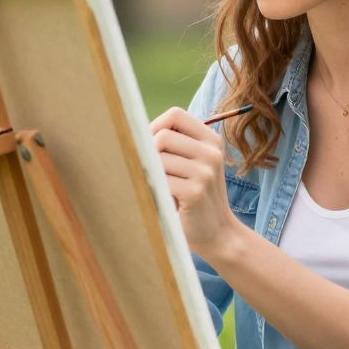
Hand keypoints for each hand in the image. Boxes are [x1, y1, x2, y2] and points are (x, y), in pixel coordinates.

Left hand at [150, 107, 242, 260]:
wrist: (217, 233)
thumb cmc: (194, 196)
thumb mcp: (193, 165)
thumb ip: (173, 145)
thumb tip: (132, 130)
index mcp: (211, 141)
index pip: (175, 115)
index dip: (155, 126)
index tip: (150, 146)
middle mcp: (212, 153)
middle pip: (163, 135)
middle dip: (149, 152)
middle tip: (153, 173)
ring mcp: (205, 172)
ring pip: (158, 158)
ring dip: (152, 174)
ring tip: (162, 189)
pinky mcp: (195, 192)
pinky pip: (159, 180)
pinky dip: (155, 189)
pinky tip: (164, 199)